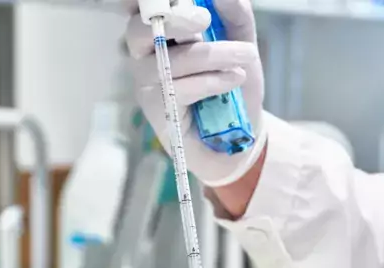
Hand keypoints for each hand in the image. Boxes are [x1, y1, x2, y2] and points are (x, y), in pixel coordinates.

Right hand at [125, 0, 266, 187]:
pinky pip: (180, 89)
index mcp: (160, 31)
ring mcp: (148, 85)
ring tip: (245, 56)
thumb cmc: (233, 87)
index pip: (139, 8)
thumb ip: (235, 16)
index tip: (187, 2)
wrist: (239, 138)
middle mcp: (144, 55)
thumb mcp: (242, 44)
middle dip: (174, 19)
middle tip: (205, 19)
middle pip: (139, 29)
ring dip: (212, 54)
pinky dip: (212, 81)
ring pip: (169, 61)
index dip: (148, 1)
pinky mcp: (158, 112)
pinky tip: (234, 80)